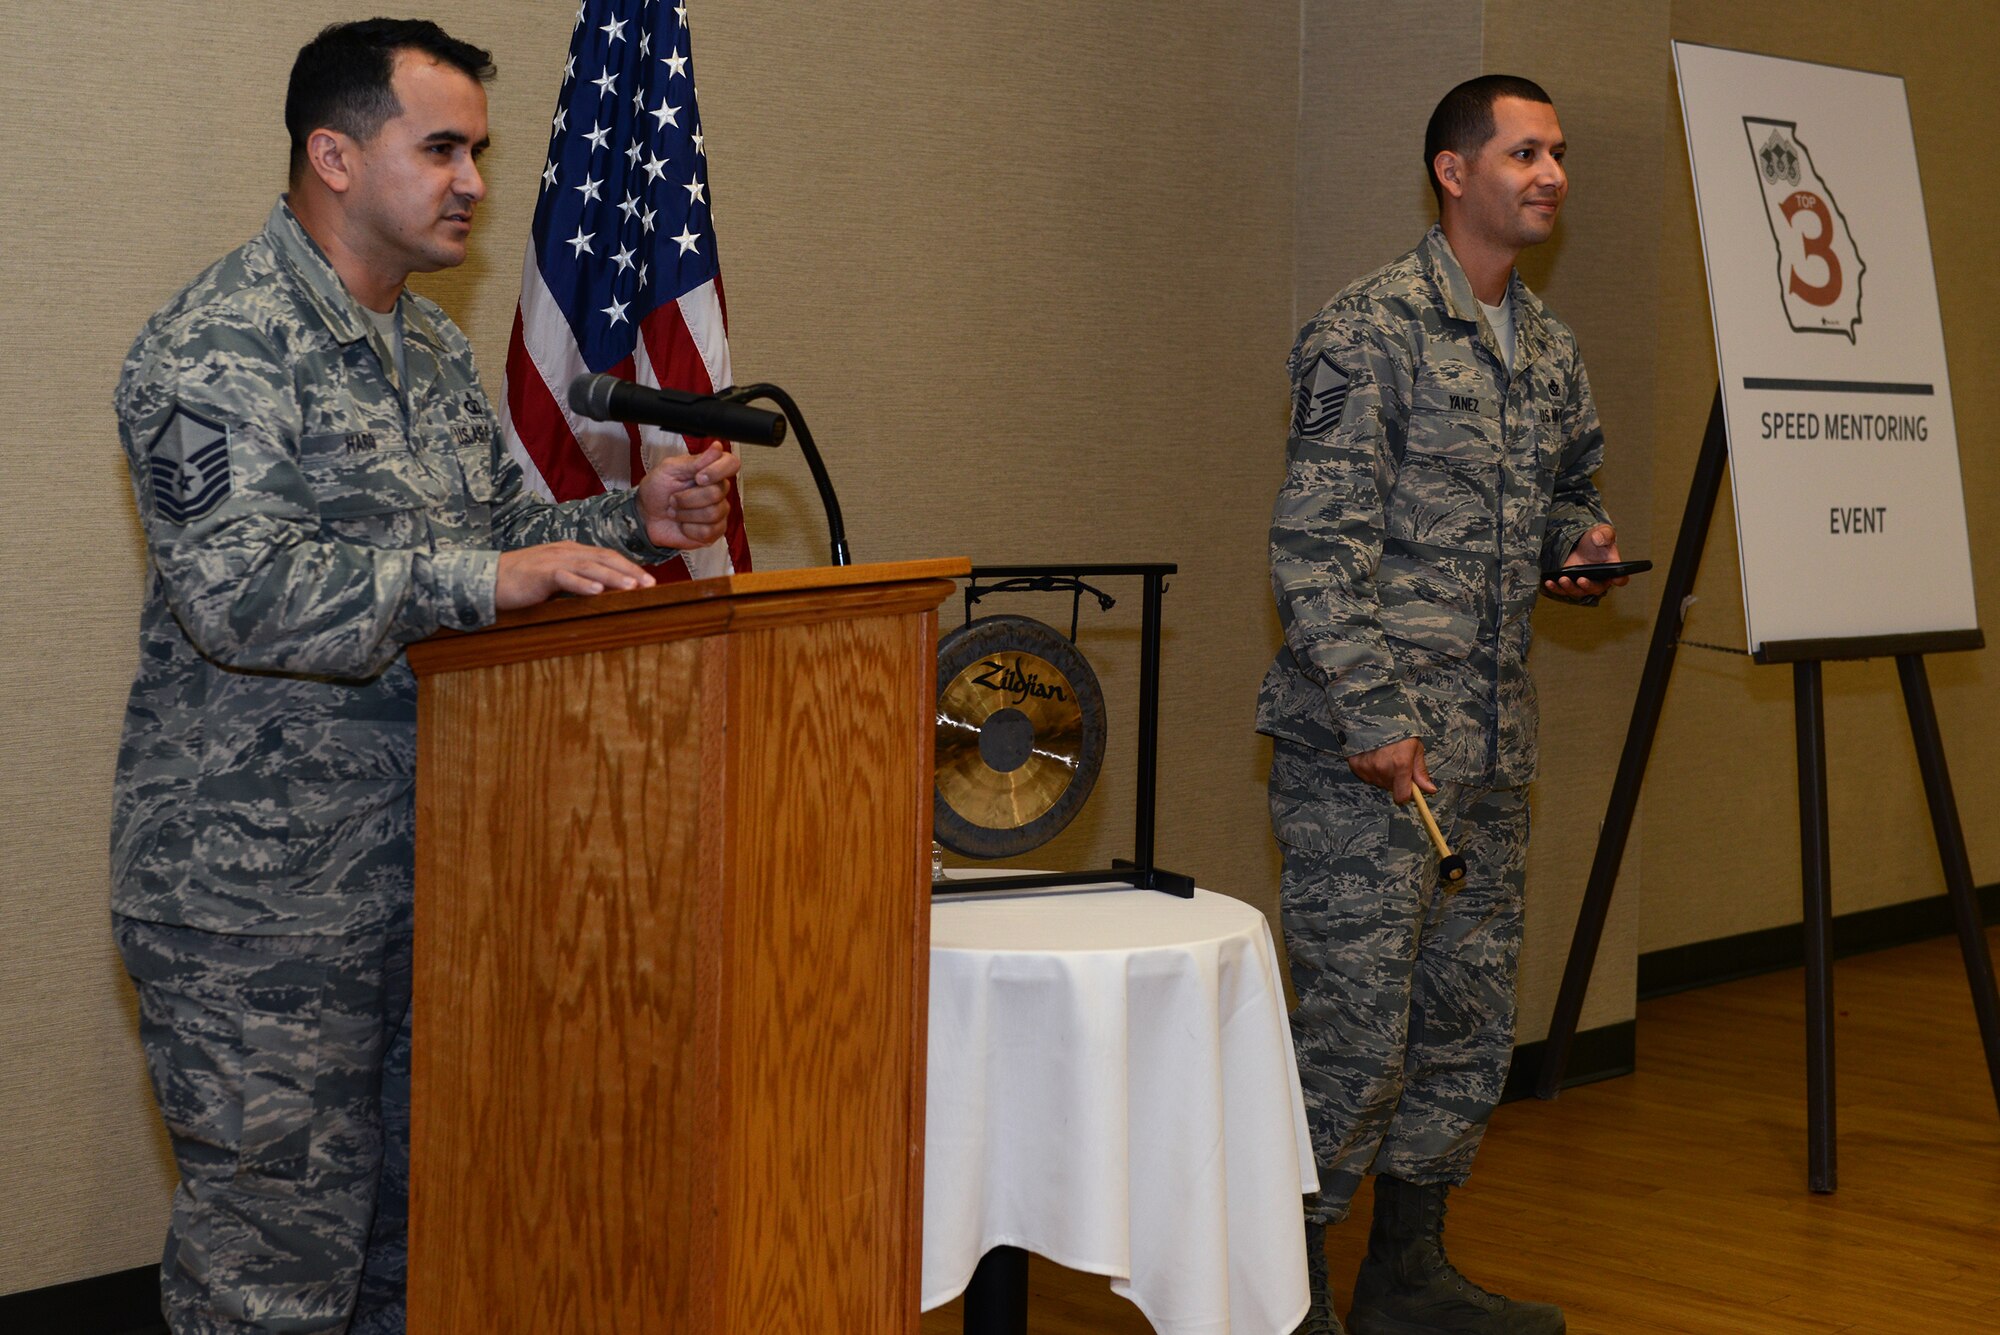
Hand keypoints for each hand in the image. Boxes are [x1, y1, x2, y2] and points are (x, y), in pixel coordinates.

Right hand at [496, 541, 654, 610]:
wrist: (489, 578)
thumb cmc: (523, 582)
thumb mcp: (556, 578)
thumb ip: (578, 580)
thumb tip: (604, 593)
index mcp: (571, 551)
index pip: (607, 556)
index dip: (629, 567)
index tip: (649, 581)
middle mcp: (566, 551)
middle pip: (604, 558)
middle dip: (629, 570)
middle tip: (650, 584)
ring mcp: (553, 561)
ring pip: (589, 566)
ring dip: (612, 576)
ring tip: (632, 587)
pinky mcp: (540, 574)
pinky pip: (564, 577)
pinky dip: (581, 583)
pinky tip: (597, 591)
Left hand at [636, 443, 741, 549]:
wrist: (646, 516)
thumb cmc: (657, 490)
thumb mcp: (669, 469)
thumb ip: (695, 461)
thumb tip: (717, 448)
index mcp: (709, 470)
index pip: (732, 464)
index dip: (718, 471)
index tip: (698, 477)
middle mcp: (718, 489)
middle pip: (717, 492)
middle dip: (688, 497)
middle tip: (673, 498)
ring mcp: (718, 511)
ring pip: (712, 513)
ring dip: (686, 514)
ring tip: (675, 511)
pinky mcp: (714, 531)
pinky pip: (708, 531)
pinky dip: (689, 529)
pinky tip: (683, 525)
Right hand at [1346, 737, 1433, 804]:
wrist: (1373, 713)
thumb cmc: (1399, 729)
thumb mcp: (1415, 747)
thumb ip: (1420, 771)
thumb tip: (1430, 790)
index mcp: (1400, 764)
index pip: (1402, 796)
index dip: (1406, 793)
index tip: (1408, 786)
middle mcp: (1382, 768)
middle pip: (1390, 788)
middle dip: (1395, 780)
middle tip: (1396, 762)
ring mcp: (1367, 767)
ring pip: (1378, 782)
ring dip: (1382, 774)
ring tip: (1383, 756)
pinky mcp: (1355, 764)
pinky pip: (1366, 776)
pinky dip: (1370, 769)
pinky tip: (1373, 756)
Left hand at [1544, 523, 1628, 599]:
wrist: (1581, 543)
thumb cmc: (1596, 539)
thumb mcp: (1603, 532)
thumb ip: (1604, 534)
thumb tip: (1598, 539)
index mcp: (1612, 569)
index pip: (1620, 578)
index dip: (1619, 579)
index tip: (1614, 579)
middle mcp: (1600, 580)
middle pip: (1596, 589)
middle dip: (1588, 586)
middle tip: (1581, 580)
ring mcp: (1584, 584)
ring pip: (1578, 592)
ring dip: (1569, 588)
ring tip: (1562, 579)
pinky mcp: (1571, 583)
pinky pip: (1563, 590)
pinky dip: (1556, 588)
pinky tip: (1549, 582)